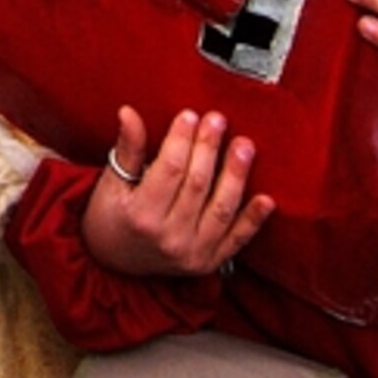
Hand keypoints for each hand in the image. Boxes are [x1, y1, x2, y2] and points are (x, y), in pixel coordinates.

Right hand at [80, 105, 274, 276]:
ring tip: (244, 146)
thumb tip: (128, 113)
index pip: (169, 170)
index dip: (181, 141)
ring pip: (221, 208)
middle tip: (217, 120)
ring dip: (236, 175)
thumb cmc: (111, 217)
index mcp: (141, 216)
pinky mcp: (210, 262)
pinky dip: (253, 219)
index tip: (190, 115)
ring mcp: (193, 253)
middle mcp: (169, 237)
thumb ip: (127, 149)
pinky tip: (266, 199)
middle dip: (209, 148)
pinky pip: (237, 239)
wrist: (115, 265)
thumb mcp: (111, 183)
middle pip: (197, 185)